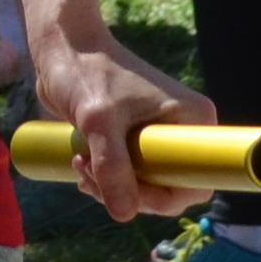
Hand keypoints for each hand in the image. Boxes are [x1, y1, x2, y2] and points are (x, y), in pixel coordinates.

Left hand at [26, 30, 214, 221]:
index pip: (198, 182)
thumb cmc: (86, 72)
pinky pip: (130, 177)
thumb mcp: (99, 121)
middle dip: (129, 192)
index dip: (165, 198)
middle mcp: (183, 131)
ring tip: (80, 163)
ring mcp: (160, 137)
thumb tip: (125, 214)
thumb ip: (112, 166)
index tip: (127, 190)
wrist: (62, 47)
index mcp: (194, 119)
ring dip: (110, 186)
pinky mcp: (137, 141)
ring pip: (145, 187)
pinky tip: (82, 167)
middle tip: (91, 173)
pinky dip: (105, 180)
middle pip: (170, 190)